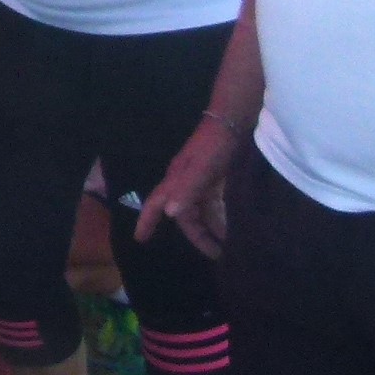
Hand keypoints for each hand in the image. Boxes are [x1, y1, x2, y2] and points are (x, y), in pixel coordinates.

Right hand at [135, 120, 236, 258]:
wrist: (235, 119)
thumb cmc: (216, 143)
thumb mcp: (203, 167)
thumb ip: (188, 189)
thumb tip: (170, 214)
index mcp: (177, 180)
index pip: (156, 204)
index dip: (147, 221)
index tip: (140, 239)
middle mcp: (185, 182)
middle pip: (185, 215)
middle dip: (198, 236)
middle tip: (216, 254)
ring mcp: (201, 180)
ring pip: (201, 211)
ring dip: (212, 227)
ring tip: (229, 245)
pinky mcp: (216, 178)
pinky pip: (214, 204)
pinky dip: (220, 216)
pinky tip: (232, 225)